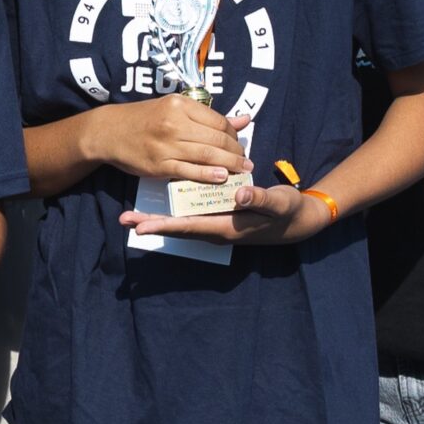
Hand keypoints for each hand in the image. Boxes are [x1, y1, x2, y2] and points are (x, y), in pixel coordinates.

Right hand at [89, 98, 250, 182]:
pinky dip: (209, 175)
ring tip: (242, 169)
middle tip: (245, 160)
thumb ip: (209, 116)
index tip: (238, 143)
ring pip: (207, 155)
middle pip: (217, 139)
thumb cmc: (143, 118)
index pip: (218, 121)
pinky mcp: (159, 165)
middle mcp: (173, 123)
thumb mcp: (173, 108)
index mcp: (178, 104)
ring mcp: (165, 145)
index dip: (234, 134)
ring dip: (230, 164)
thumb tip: (245, 119)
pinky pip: (190, 171)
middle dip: (236, 151)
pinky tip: (222, 177)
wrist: (108, 132)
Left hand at [119, 182, 330, 245]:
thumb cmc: (289, 211)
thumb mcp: (279, 203)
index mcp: (228, 226)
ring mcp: (217, 224)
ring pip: (182, 223)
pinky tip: (160, 206)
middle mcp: (218, 229)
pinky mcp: (219, 217)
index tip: (140, 227)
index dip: (164, 226)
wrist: (299, 221)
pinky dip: (174, 213)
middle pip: (179, 227)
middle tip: (124, 220)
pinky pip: (192, 216)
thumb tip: (240, 195)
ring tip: (131, 216)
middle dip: (152, 224)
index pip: (190, 227)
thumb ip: (261, 199)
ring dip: (158, 219)